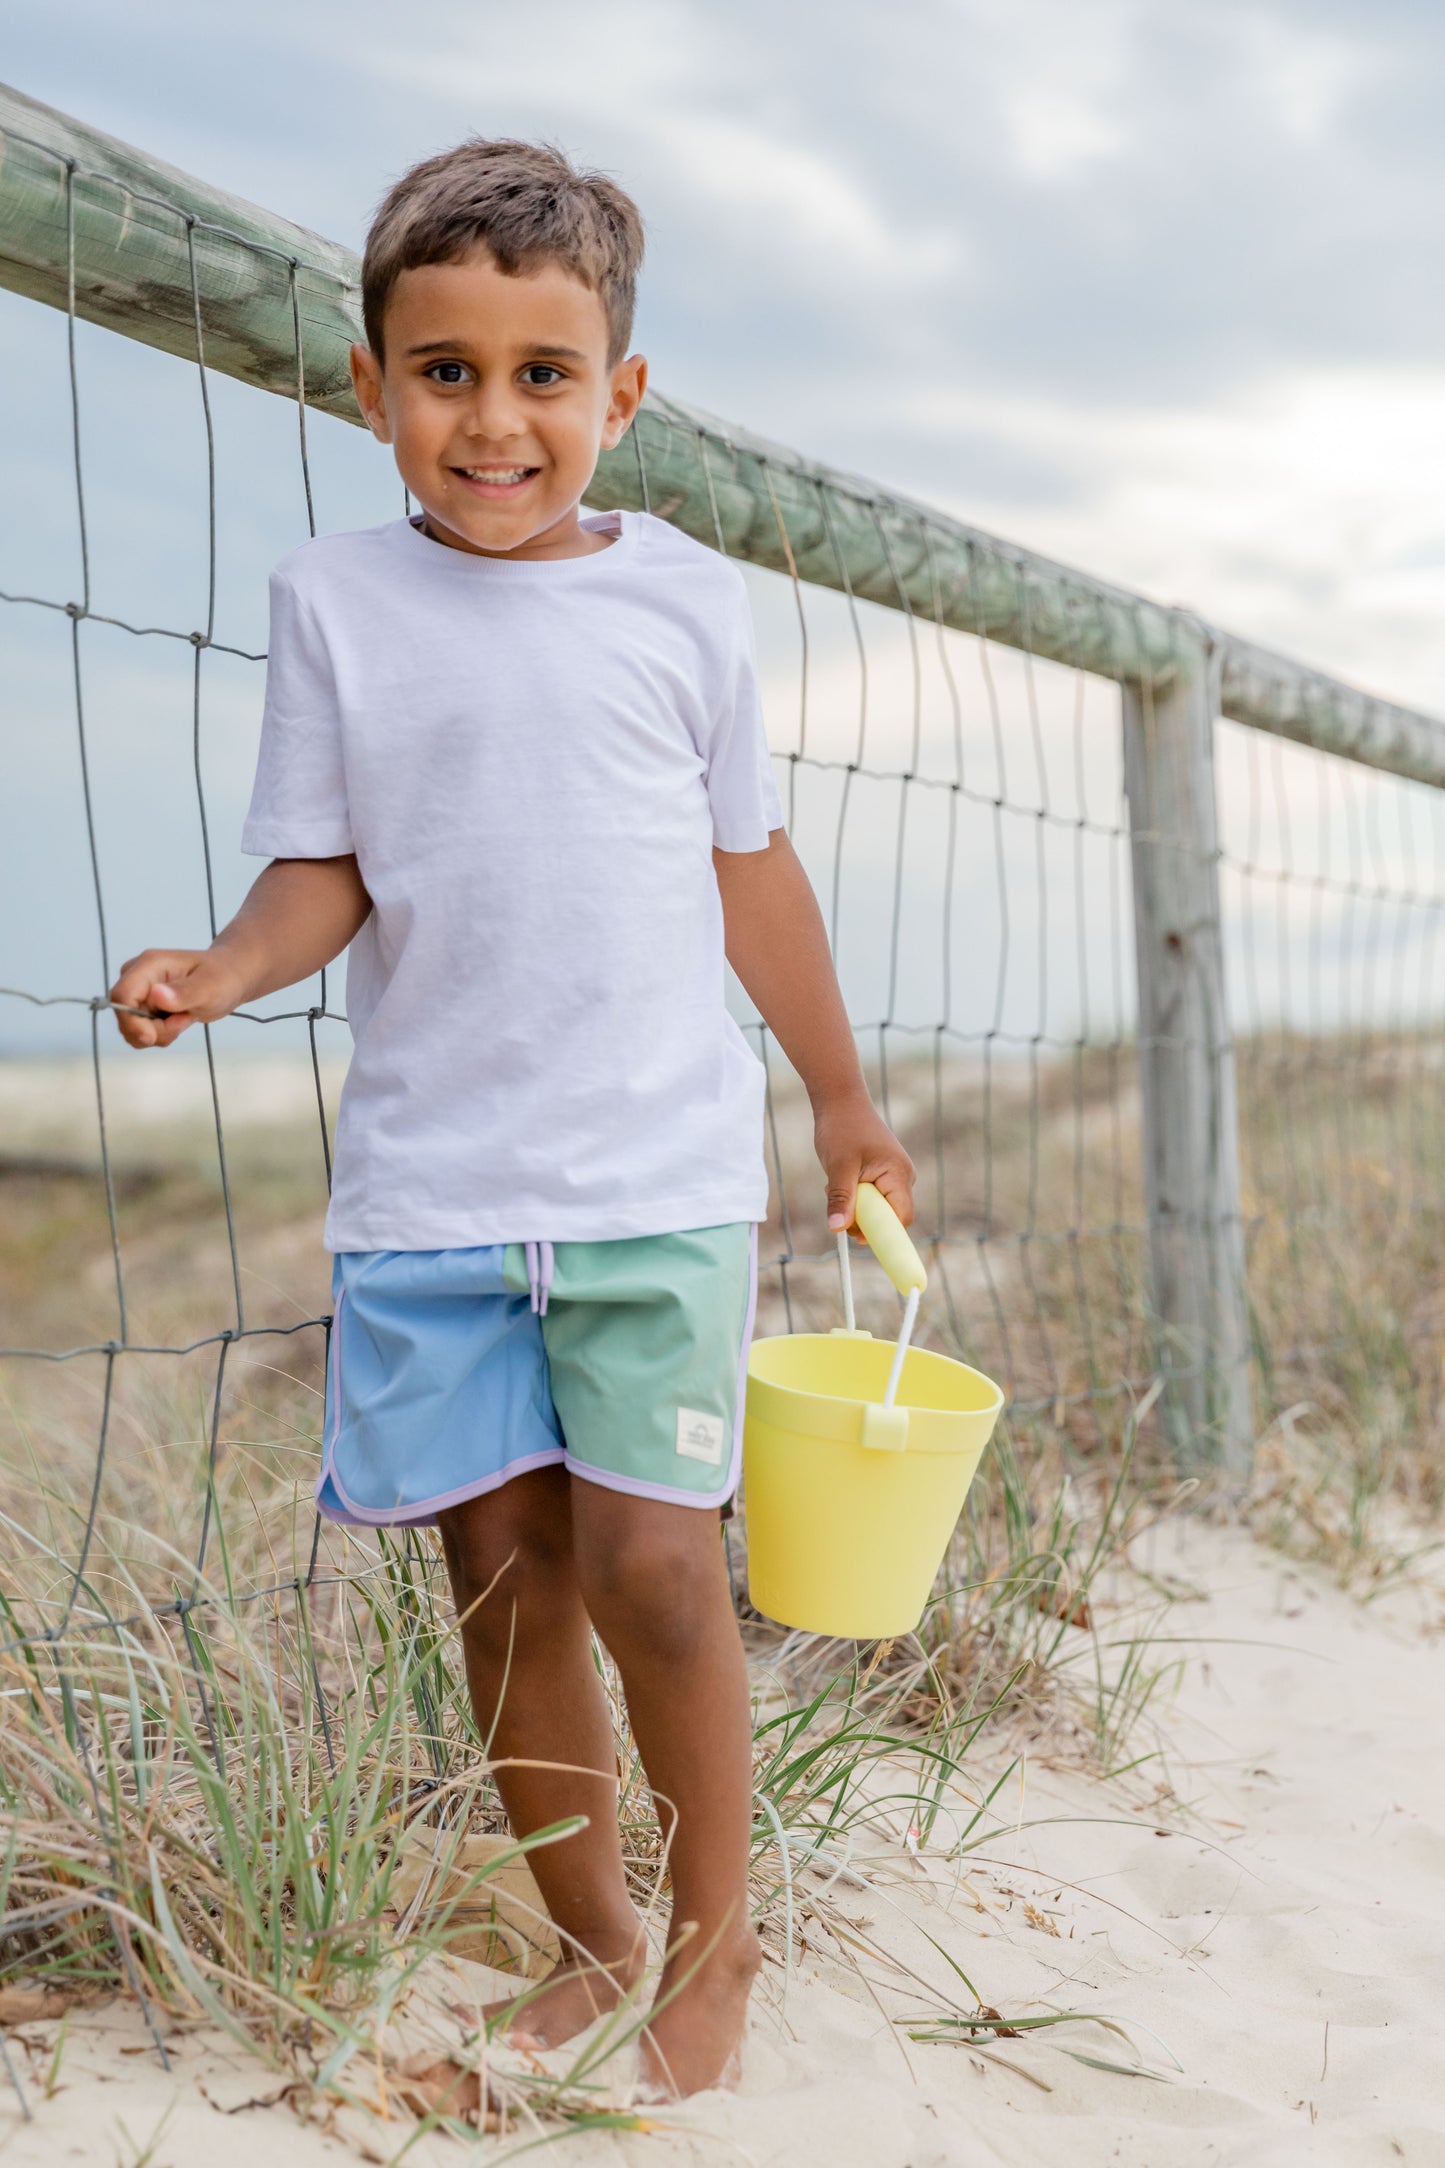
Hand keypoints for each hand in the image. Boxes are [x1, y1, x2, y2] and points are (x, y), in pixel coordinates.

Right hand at [108, 947, 247, 1047]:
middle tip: (182, 1022)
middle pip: (124, 1016)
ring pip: (132, 1027)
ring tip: (184, 1019)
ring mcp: (139, 992)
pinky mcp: (144, 1006)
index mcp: (148, 965)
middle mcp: (137, 976)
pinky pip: (142, 1030)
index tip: (152, 1036)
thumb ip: (184, 993)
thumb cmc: (223, 978)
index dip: (130, 1021)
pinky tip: (179, 1021)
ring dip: (159, 1033)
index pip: (121, 996)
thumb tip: (156, 995)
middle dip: (151, 1030)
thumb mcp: (210, 987)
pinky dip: (161, 1034)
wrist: (229, 978)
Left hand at [813, 1091, 915, 1234]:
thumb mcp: (838, 1167)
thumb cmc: (842, 1127)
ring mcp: (893, 1175)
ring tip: (836, 1183)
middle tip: (838, 1203)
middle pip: (888, 1216)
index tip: (857, 1239)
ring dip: (854, 1204)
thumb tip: (837, 1229)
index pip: (900, 1218)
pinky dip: (853, 1195)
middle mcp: (902, 1177)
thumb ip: (840, 1199)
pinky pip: (871, 1197)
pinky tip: (840, 1178)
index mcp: (899, 1175)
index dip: (883, 1234)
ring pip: (876, 1207)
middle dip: (862, 1217)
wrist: (840, 1100)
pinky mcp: (882, 1174)